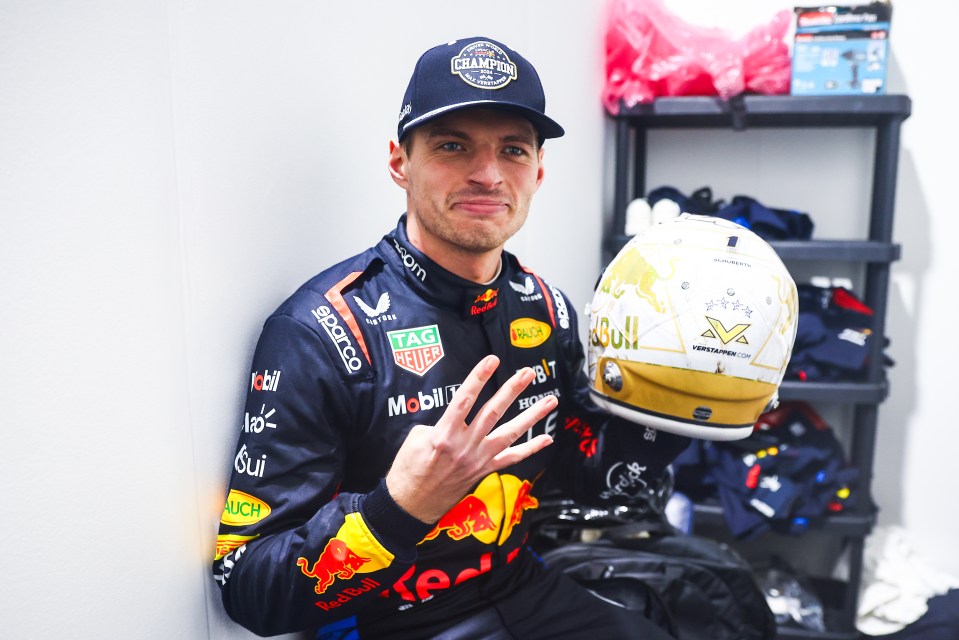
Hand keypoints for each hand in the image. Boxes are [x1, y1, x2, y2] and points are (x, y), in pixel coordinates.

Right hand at [385, 355, 556, 523]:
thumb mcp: (414, 439)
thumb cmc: (408, 470)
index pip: (465, 399)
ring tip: (550, 401)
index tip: (491, 360)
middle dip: (511, 390)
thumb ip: (437, 423)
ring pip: (510, 434)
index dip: (479, 377)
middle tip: (527, 373)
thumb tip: (454, 418)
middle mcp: (465, 446)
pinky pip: (511, 459)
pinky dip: (530, 449)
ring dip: (532, 416)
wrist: (411, 504)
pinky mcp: (484, 470)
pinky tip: (546, 438)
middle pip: (493, 412)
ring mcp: (478, 459)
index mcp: (444, 434)